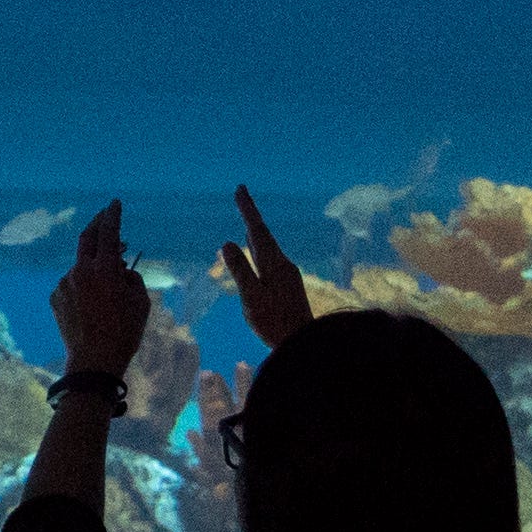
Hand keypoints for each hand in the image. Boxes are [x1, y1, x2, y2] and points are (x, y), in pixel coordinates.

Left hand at [50, 201, 152, 385]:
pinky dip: (83, 284)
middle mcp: (80, 271)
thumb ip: (131, 278)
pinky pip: (72, 284)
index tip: (114, 203)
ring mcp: (65, 284)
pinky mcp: (56, 298)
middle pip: (86, 238)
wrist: (93, 362)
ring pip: (81, 265)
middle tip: (104, 216)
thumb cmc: (124, 333)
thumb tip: (120, 269)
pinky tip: (94, 303)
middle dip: (96, 224)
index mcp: (104, 269)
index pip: (108, 232)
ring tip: (109, 282)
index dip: (112, 215)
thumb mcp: (141, 303)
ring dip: (93, 265)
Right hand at [216, 185, 314, 350]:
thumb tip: (226, 243)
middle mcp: (283, 264)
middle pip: (264, 234)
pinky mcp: (288, 285)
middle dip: (251, 215)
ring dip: (256, 231)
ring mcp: (288, 275)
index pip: (257, 230)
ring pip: (268, 246)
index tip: (240, 189)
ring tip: (248, 220)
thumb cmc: (275, 323)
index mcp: (274, 263)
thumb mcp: (252, 297)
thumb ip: (240, 270)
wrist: (304, 342)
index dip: (248, 209)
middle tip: (241, 195)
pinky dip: (260, 248)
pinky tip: (258, 253)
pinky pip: (271, 258)